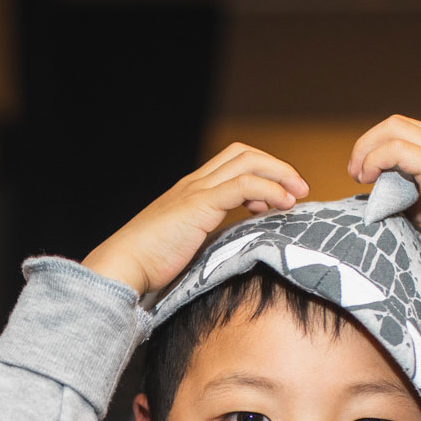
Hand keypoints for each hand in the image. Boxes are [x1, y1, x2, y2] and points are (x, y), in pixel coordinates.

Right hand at [83, 143, 308, 296]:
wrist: (121, 267)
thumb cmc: (147, 266)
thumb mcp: (184, 248)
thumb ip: (205, 241)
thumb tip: (230, 253)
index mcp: (190, 192)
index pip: (232, 162)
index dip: (261, 172)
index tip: (278, 200)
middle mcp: (193, 184)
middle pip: (243, 153)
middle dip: (277, 167)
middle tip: (298, 191)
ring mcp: (195, 191)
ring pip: (247, 161)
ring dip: (280, 174)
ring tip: (297, 197)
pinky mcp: (199, 205)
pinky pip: (243, 185)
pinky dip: (269, 190)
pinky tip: (282, 206)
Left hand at [349, 115, 420, 301]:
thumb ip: (420, 202)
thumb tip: (393, 207)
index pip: (405, 130)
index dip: (377, 146)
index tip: (364, 173)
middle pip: (395, 123)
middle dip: (366, 144)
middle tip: (356, 173)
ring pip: (394, 130)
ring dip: (367, 151)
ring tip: (359, 176)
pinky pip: (398, 151)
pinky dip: (376, 160)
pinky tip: (370, 181)